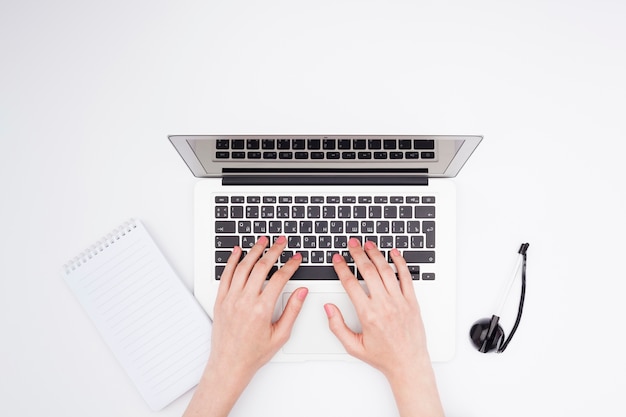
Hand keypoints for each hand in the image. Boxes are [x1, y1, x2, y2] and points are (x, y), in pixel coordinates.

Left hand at [209, 235, 307, 377]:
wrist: (229, 365)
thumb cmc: (253, 354)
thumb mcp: (280, 335)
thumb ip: (292, 311)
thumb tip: (302, 292)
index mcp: (262, 309)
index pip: (280, 278)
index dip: (290, 265)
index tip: (296, 258)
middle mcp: (245, 301)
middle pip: (261, 267)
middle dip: (274, 251)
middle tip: (281, 242)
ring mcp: (230, 299)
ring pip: (243, 267)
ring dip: (254, 251)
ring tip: (262, 241)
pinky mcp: (220, 300)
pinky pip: (226, 275)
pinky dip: (232, 261)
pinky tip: (237, 252)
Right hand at [326, 238, 443, 416]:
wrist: (408, 364)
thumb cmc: (383, 357)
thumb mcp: (353, 346)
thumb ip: (337, 326)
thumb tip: (328, 308)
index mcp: (368, 315)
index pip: (351, 284)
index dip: (342, 268)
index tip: (337, 259)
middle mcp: (384, 305)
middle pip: (368, 271)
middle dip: (358, 254)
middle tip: (352, 244)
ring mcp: (400, 302)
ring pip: (386, 271)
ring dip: (376, 254)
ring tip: (369, 244)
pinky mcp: (412, 302)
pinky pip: (406, 277)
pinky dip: (400, 263)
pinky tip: (394, 253)